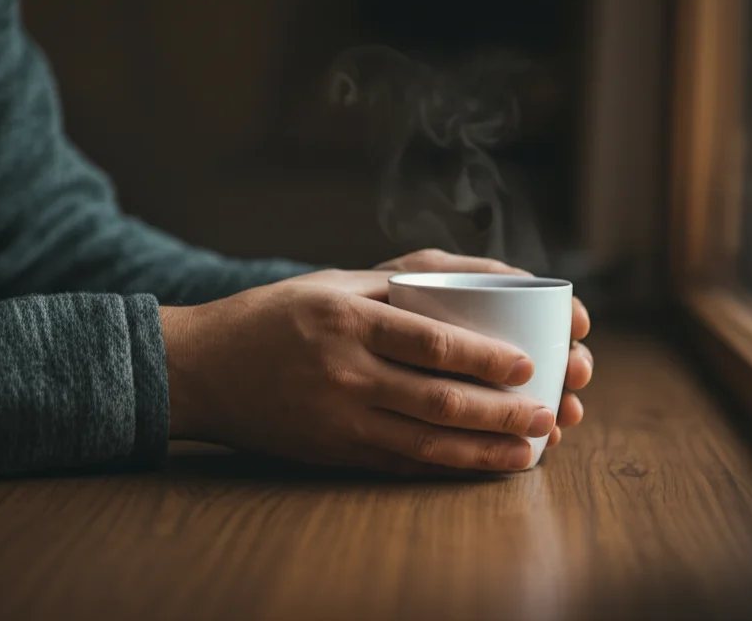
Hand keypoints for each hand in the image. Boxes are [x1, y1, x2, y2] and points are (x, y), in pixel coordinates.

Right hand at [161, 269, 567, 474]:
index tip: (529, 365)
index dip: (486, 358)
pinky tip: (480, 467)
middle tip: (549, 416)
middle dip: (503, 412)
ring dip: (485, 450)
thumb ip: (398, 286)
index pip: (432, 343)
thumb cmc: (274, 316)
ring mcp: (339, 419)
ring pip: (426, 443)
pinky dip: (446, 469)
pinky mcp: (334, 451)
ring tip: (530, 452)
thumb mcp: (331, 283)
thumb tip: (473, 284)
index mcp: (348, 322)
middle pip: (439, 401)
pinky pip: (400, 465)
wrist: (203, 369)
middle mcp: (345, 374)